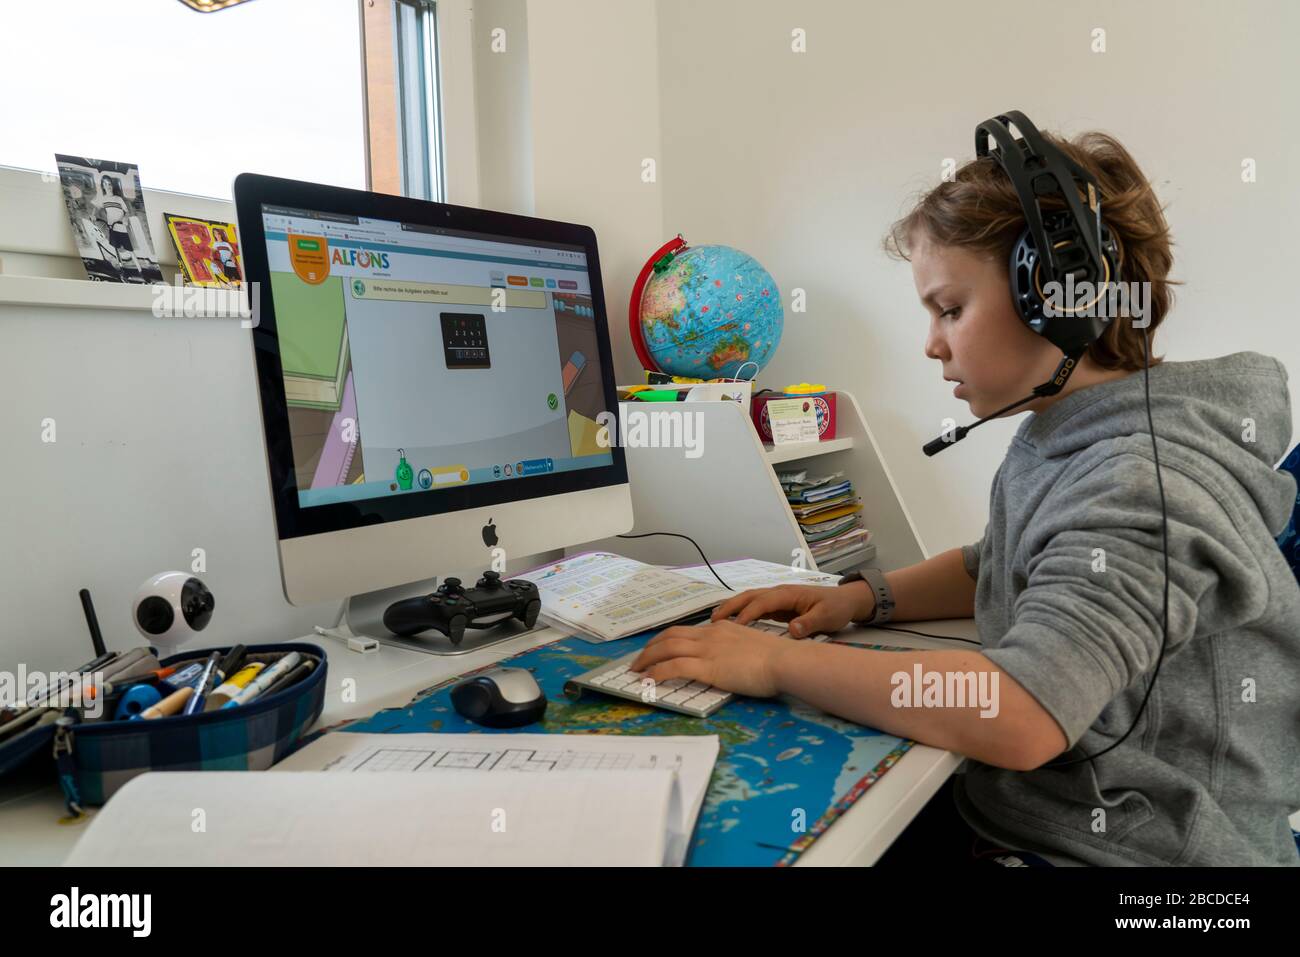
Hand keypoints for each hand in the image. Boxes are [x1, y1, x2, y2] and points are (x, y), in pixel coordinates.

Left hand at [628, 619, 798, 697]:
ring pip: (666, 648)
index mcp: (721, 629)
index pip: (686, 631)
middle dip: (650, 648)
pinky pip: (674, 666)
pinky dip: (657, 672)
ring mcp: (708, 650)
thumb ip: (735, 649)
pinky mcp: (708, 667)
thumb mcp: (751, 645)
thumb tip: (728, 660)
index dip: (666, 640)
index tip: (656, 650)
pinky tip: (649, 680)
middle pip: (670, 636)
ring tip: (636, 671)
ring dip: (647, 659)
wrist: (785, 661)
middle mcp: (710, 635)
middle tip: (638, 661)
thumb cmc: (777, 658)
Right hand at [710, 584, 872, 637]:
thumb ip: (809, 623)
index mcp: (788, 594)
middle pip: (749, 596)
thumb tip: (793, 631)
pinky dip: (741, 613)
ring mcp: (778, 598)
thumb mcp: (827, 617)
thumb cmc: (836, 608)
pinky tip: (732, 625)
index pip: (762, 602)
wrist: (846, 600)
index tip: (734, 628)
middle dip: (730, 606)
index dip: (747, 614)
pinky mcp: (778, 606)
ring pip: (749, 600)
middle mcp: (779, 593)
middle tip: (712, 621)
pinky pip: (755, 608)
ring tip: (714, 622)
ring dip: (732, 608)